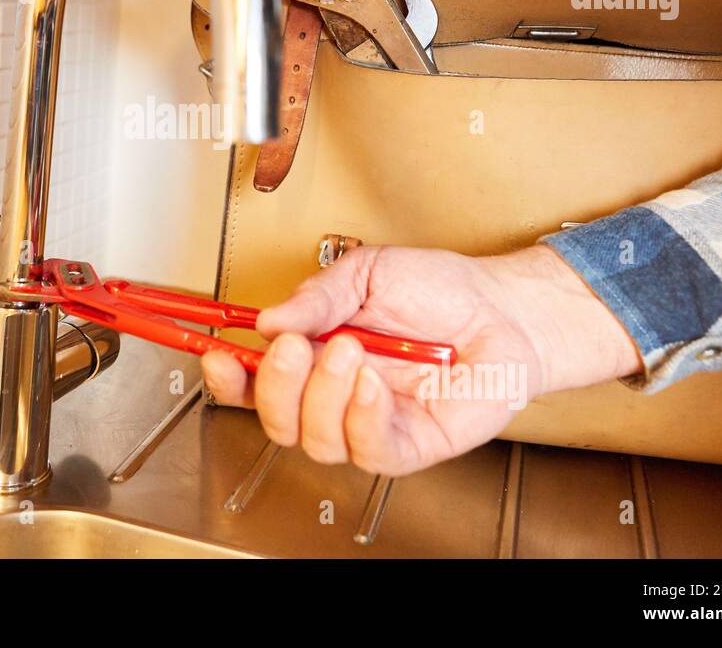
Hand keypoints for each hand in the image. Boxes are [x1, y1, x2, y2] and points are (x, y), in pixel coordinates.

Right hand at [201, 245, 643, 475]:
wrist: (503, 307)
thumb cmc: (439, 289)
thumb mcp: (368, 271)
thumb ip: (317, 296)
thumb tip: (269, 320)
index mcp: (314, 354)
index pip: (255, 382)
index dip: (229, 378)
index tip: (218, 355)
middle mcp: (335, 395)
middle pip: (276, 421)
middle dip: (277, 387)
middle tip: (298, 347)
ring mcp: (370, 423)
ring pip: (317, 440)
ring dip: (324, 396)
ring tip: (351, 350)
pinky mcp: (410, 444)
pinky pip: (370, 451)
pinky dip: (363, 417)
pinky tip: (374, 383)